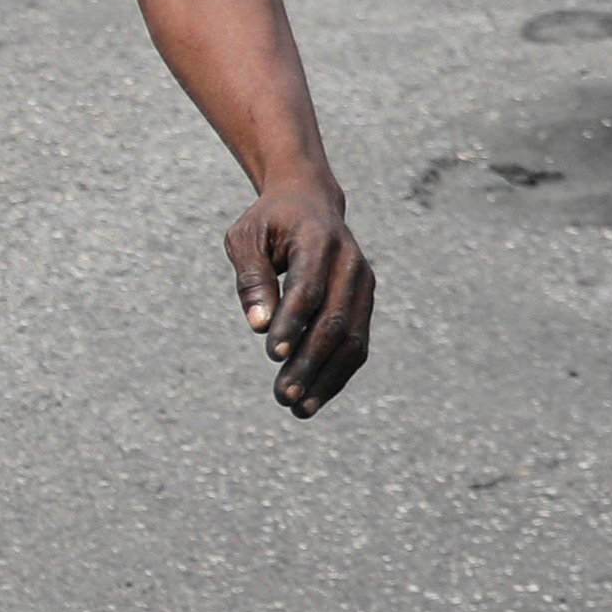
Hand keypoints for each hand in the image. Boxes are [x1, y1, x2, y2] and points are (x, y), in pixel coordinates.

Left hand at [222, 176, 373, 415]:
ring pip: (351, 339)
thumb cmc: (269, 223)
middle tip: (282, 396)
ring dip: (325, 378)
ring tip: (297, 408)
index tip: (271, 355)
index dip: (291, 324)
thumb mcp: (246, 238)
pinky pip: (357, 344)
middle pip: (333, 321)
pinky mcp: (364, 303)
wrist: (310, 203)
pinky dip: (337, 373)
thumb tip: (259, 326)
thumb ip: (251, 278)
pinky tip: (314, 397)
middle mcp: (350, 263)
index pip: (308, 289)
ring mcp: (363, 285)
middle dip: (308, 362)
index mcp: (318, 240)